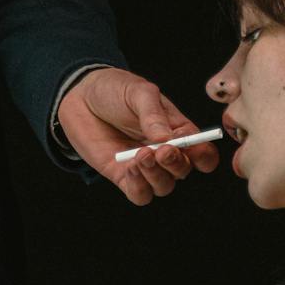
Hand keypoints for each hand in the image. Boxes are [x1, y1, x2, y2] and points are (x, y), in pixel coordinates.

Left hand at [56, 67, 219, 204]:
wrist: (80, 96)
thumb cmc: (115, 90)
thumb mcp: (139, 93)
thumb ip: (154, 115)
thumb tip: (166, 140)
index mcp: (178, 131)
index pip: (202, 154)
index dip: (203, 157)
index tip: (193, 149)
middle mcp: (165, 153)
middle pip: (183, 171)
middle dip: (176, 164)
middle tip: (162, 151)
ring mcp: (144, 167)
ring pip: (163, 186)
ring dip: (156, 175)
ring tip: (141, 155)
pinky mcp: (122, 177)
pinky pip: (139, 194)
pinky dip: (139, 186)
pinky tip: (130, 168)